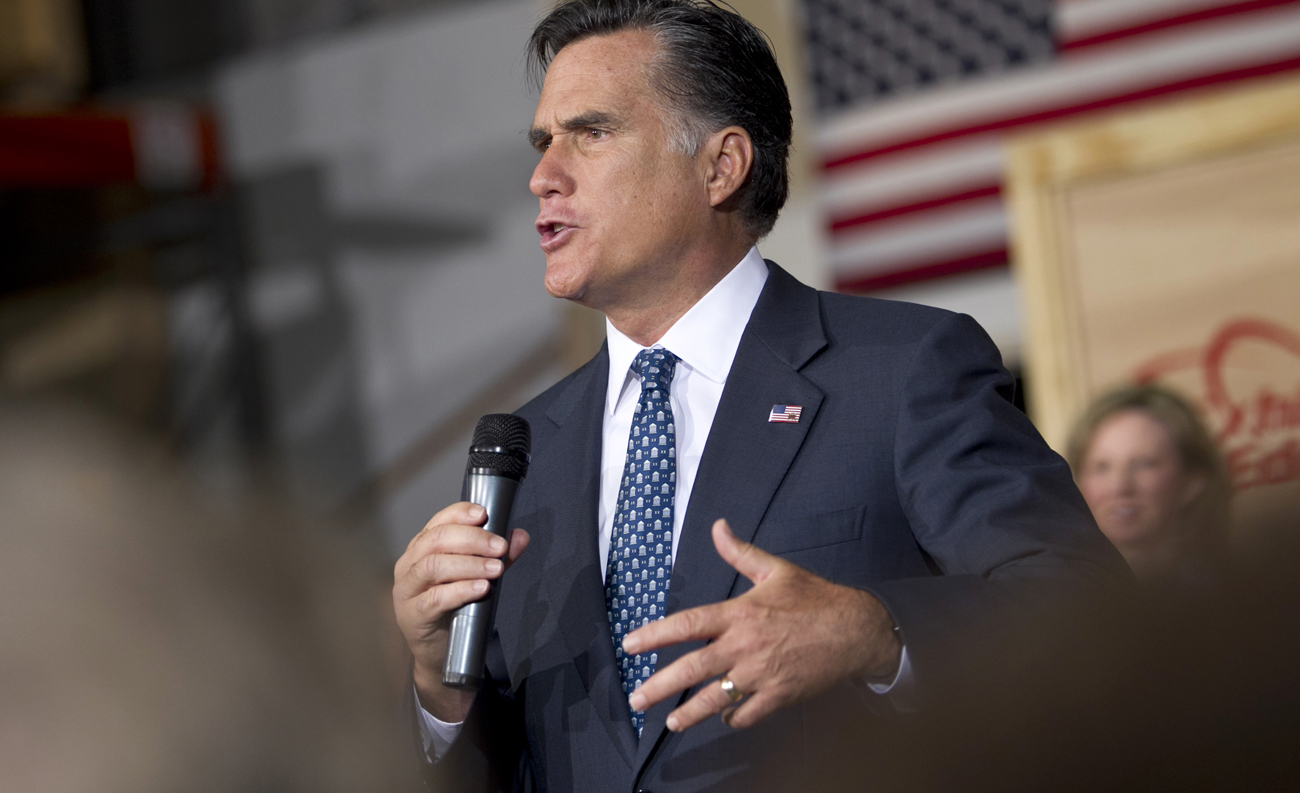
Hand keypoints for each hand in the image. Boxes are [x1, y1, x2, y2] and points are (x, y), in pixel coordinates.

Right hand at [392, 502, 529, 721]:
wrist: (441, 654)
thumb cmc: (456, 608)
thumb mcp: (477, 577)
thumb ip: (496, 556)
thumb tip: (520, 536)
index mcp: (421, 549)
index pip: (437, 522)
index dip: (459, 514)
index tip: (484, 514)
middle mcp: (409, 565)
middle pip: (435, 540)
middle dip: (472, 540)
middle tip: (500, 547)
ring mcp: (407, 591)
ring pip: (432, 566)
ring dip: (469, 564)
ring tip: (495, 569)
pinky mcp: (412, 615)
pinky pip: (434, 598)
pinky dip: (460, 590)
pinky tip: (481, 589)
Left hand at [623, 519, 899, 731]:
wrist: (856, 629)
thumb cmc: (816, 598)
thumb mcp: (776, 569)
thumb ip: (740, 552)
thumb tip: (718, 526)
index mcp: (740, 613)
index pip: (687, 624)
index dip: (655, 635)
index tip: (630, 645)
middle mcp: (745, 646)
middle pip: (692, 669)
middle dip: (659, 686)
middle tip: (636, 699)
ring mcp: (761, 674)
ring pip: (715, 699)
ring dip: (689, 714)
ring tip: (670, 722)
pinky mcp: (779, 695)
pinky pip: (746, 714)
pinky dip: (732, 717)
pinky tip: (723, 716)